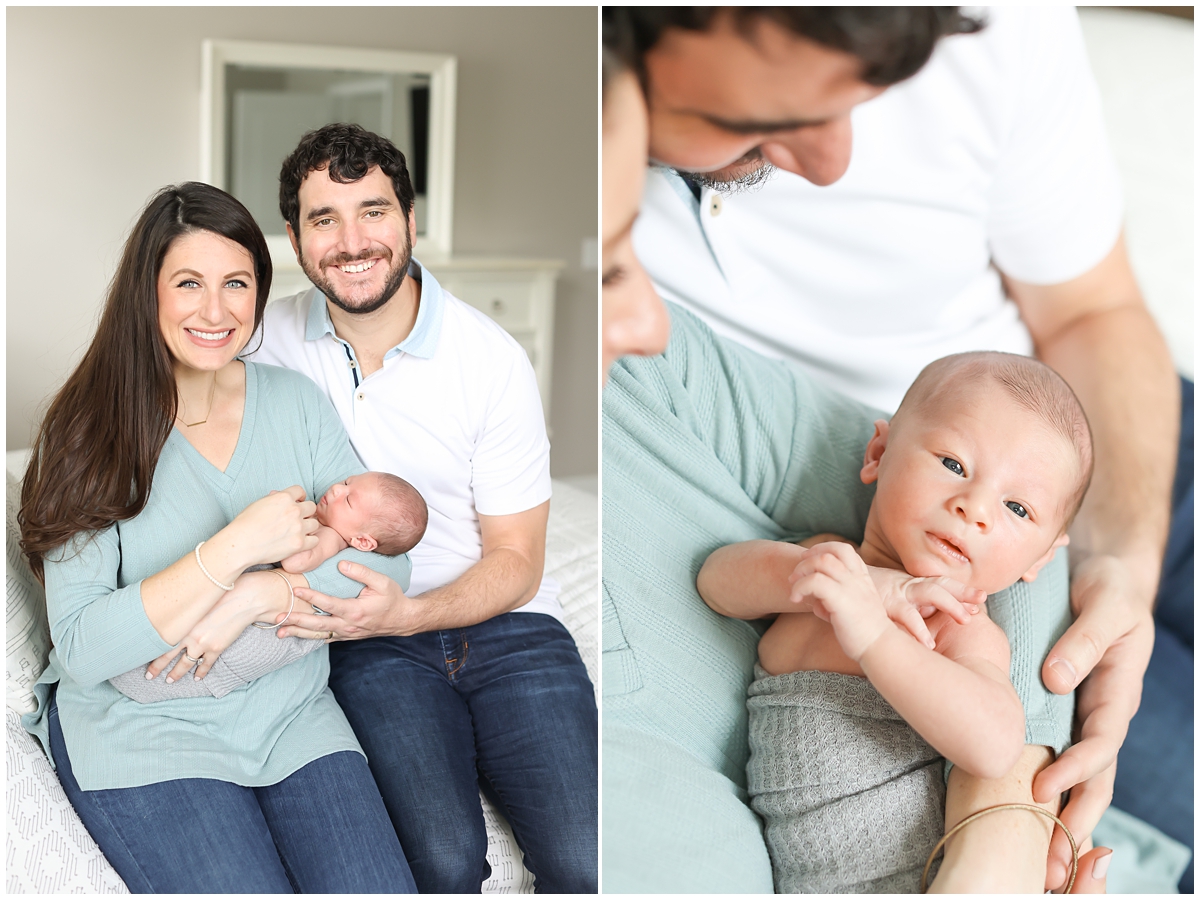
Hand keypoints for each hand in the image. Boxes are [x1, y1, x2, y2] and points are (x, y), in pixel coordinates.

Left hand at [146, 570, 293, 681]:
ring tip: (170, 680)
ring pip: (185, 663)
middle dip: (157, 667)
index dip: (150, 651)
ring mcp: (202, 644)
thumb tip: (175, 609)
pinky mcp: (216, 649)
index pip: (160, 641)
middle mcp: (188, 636)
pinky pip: (206, 664)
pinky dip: (201, 671)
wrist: (243, 600)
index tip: (140, 657)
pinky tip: (197, 677)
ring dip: (176, 673)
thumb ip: (185, 608)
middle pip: (167, 656)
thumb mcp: (197, 600)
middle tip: (149, 676)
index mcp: (181, 623)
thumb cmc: (221, 594)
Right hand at [224, 485, 318, 567]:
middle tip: (297, 520)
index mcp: (284, 498)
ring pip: (315, 523)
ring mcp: (298, 527)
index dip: (298, 498)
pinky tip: (300, 542)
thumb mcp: (258, 503)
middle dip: (305, 512)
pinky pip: (315, 540)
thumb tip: (279, 495)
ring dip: (308, 527)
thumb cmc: (245, 524)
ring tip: (297, 532)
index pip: (300, 491)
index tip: (297, 503)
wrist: (241, 544)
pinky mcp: (299, 543)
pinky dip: (309, 542)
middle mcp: (294, 510)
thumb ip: (273, 499)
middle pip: (311, 507)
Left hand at [281, 560, 419, 640]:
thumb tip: (341, 564)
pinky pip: (325, 639)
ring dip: (298, 633)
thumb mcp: (383, 582)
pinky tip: (297, 635)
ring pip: (318, 635)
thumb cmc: (392, 598)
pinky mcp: (346, 636)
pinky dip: (309, 638)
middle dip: (296, 621)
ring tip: (280, 632)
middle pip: (317, 624)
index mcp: (355, 611)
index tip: (296, 590)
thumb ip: (362, 572)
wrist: (402, 619)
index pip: (328, 604)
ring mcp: (346, 633)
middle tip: (278, 617)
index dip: (311, 597)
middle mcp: (348, 625)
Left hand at [788, 542, 891, 659]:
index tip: (808, 560)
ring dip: (802, 570)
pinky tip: (796, 599)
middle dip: (808, 558)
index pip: (843, 550)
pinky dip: (800, 586)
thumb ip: (833, 600)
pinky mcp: (841, 601)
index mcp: (862, 579)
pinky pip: (815, 582)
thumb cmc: (864, 633)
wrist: (881, 648)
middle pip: (831, 551)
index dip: (822, 549)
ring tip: (794, 586)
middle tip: (795, 575)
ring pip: (823, 561)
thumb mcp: (850, 610)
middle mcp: (857, 579)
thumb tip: (814, 602)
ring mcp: (851, 588)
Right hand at [791, 546, 982, 648]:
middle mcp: (903, 586)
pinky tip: (929, 644)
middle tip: (983, 603)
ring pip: (929, 595)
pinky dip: (917, 631)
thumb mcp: (878, 600)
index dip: (960, 592)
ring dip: (950, 606)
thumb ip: (895, 610)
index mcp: (906, 586)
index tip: (982, 600)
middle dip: (963, 594)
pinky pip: (904, 616)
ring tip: (967, 619)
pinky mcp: (882, 602)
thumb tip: (914, 625)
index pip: (938, 586)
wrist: (824, 576)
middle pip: (940, 587)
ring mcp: (894, 592)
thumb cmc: (853, 595)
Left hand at [1034, 554, 1154, 887]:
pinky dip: (1043, 773)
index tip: (1045, 789)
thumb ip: (1083, 642)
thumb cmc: (1111, 588)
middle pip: (1094, 774)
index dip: (1075, 770)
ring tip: (1040, 848)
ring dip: (1061, 807)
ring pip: (1077, 768)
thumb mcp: (1105, 607)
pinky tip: (1021, 799)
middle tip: (1052, 856)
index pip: (1100, 743)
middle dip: (1076, 815)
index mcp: (1117, 691)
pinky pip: (1053, 742)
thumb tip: (1054, 681)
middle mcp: (1100, 708)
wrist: (1106, 572)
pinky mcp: (1061, 701)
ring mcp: (1082, 709)